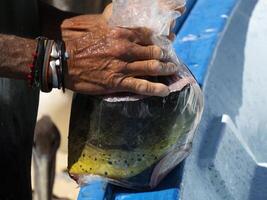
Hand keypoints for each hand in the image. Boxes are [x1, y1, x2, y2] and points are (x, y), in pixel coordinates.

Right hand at [61, 13, 177, 96]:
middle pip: (155, 52)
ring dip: (166, 70)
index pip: (149, 35)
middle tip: (173, 59)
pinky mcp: (118, 82)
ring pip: (152, 68)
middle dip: (168, 56)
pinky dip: (155, 89)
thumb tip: (129, 27)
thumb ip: (117, 27)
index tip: (169, 43)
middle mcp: (126, 49)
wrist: (64, 61)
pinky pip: (142, 86)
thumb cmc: (80, 44)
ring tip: (173, 71)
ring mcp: (123, 66)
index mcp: (121, 34)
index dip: (162, 40)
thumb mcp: (99, 28)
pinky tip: (164, 91)